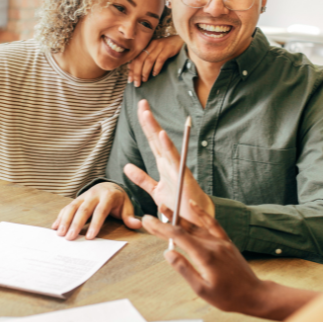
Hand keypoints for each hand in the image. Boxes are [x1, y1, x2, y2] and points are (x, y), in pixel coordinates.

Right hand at [52, 182, 140, 239]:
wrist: (109, 186)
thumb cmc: (118, 200)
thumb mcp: (127, 206)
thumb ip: (129, 216)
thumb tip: (137, 224)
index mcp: (108, 196)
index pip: (101, 211)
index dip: (95, 224)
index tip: (90, 237)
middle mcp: (94, 194)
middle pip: (83, 210)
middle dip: (76, 224)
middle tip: (70, 238)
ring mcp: (84, 196)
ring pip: (72, 207)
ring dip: (65, 221)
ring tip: (60, 234)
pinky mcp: (77, 199)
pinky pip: (67, 207)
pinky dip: (60, 217)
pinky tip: (55, 227)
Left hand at [124, 99, 214, 225]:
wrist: (195, 219)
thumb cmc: (179, 203)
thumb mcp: (155, 190)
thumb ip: (142, 178)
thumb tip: (127, 166)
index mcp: (163, 164)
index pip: (152, 140)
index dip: (145, 125)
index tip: (141, 108)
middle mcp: (169, 162)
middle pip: (156, 138)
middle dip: (149, 120)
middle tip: (142, 102)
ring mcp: (176, 167)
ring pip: (163, 144)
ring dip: (154, 128)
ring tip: (146, 113)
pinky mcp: (182, 176)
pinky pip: (173, 160)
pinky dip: (168, 147)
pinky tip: (161, 134)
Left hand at [128, 35, 182, 86]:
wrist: (180, 40)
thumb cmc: (165, 47)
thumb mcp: (153, 51)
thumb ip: (143, 57)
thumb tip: (130, 67)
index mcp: (146, 45)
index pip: (135, 58)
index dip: (131, 70)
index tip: (130, 80)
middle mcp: (151, 45)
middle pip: (140, 59)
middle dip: (137, 73)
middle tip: (136, 83)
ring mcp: (159, 46)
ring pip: (149, 60)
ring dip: (145, 72)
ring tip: (144, 80)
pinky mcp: (168, 49)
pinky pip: (160, 60)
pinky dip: (156, 68)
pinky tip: (155, 74)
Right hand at [142, 202, 268, 314]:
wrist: (253, 294)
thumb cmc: (228, 296)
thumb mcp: (201, 289)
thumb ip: (184, 269)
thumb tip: (168, 253)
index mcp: (205, 255)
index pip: (178, 237)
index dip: (161, 228)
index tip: (148, 222)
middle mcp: (213, 244)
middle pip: (184, 229)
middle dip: (165, 222)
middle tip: (148, 217)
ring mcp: (220, 241)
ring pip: (196, 225)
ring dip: (179, 217)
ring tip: (165, 208)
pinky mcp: (226, 242)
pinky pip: (212, 223)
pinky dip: (202, 213)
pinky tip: (193, 206)